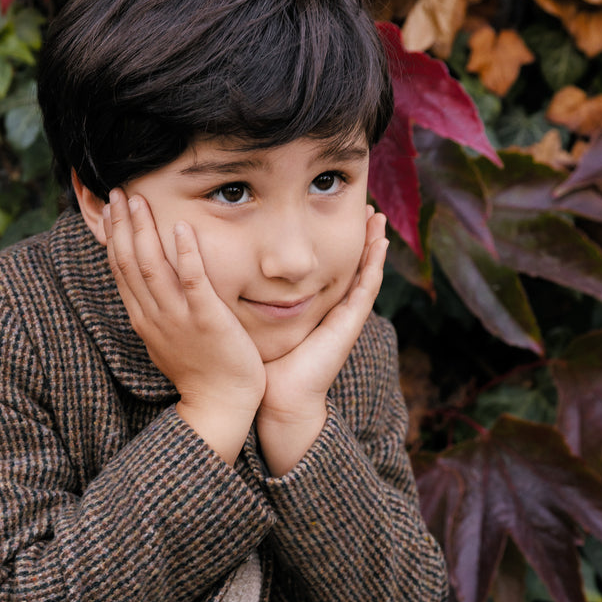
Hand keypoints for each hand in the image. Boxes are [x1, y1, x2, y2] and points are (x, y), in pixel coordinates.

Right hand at [104, 188, 264, 462]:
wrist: (219, 404)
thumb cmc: (200, 372)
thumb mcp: (168, 340)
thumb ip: (157, 312)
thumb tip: (150, 289)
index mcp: (143, 319)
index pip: (121, 270)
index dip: (113, 236)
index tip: (112, 209)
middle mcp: (154, 316)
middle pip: (129, 263)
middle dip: (122, 225)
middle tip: (119, 192)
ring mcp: (179, 318)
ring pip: (153, 267)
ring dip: (143, 231)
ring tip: (139, 201)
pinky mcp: (206, 320)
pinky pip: (193, 281)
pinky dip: (186, 253)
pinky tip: (181, 227)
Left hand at [257, 211, 388, 475]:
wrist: (276, 397)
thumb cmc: (262, 365)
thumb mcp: (254, 323)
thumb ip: (248, 300)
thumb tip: (223, 274)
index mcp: (310, 309)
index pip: (323, 270)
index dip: (328, 244)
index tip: (326, 213)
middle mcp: (330, 311)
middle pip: (349, 266)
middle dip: (355, 236)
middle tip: (362, 204)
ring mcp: (343, 317)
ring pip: (364, 272)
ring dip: (371, 243)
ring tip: (376, 215)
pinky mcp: (348, 324)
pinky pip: (366, 288)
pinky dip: (374, 264)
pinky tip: (379, 242)